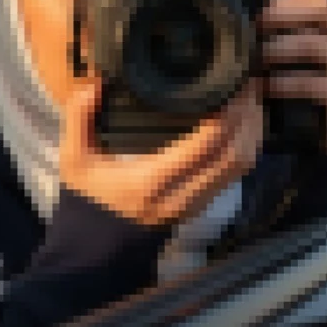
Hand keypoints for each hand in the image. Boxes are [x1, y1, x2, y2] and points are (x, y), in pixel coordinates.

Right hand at [59, 76, 262, 226]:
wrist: (97, 246)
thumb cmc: (87, 197)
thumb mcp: (74, 158)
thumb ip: (79, 119)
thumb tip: (94, 84)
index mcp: (153, 179)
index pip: (206, 144)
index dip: (228, 112)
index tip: (231, 82)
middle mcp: (183, 193)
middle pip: (235, 153)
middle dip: (248, 116)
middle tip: (248, 81)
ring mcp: (196, 202)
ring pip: (241, 165)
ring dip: (252, 130)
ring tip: (250, 96)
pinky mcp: (202, 203)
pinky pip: (235, 173)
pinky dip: (246, 145)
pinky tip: (244, 121)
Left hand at [260, 0, 326, 159]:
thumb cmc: (324, 77)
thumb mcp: (316, 41)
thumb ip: (299, 17)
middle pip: (325, 6)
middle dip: (282, 11)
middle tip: (256, 22)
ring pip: (314, 44)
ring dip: (276, 48)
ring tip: (256, 56)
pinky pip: (313, 83)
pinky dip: (283, 83)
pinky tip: (266, 86)